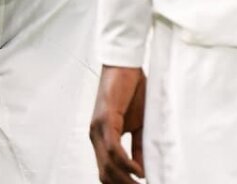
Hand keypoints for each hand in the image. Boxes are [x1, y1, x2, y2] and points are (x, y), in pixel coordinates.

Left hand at [90, 65, 146, 183]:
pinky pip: (114, 149)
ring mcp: (98, 129)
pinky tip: (138, 171)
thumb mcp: (138, 124)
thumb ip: (137, 147)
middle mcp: (96, 136)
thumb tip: (140, 170)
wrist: (125, 64)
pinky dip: (126, 164)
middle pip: (105, 174)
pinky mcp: (105, 120)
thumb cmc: (131, 90)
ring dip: (125, 181)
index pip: (106, 171)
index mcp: (101, 138)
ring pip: (108, 166)